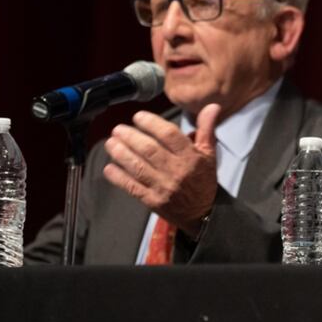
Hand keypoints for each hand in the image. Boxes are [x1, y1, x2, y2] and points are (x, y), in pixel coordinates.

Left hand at [102, 104, 220, 235]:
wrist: (201, 214)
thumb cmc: (203, 180)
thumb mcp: (209, 154)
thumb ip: (207, 129)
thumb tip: (212, 106)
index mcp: (191, 157)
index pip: (170, 136)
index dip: (152, 124)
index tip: (138, 117)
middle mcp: (176, 171)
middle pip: (150, 150)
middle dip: (131, 137)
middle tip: (118, 129)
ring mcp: (162, 187)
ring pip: (138, 167)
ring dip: (121, 154)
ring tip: (110, 143)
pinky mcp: (152, 201)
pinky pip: (132, 187)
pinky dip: (118, 177)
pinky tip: (109, 168)